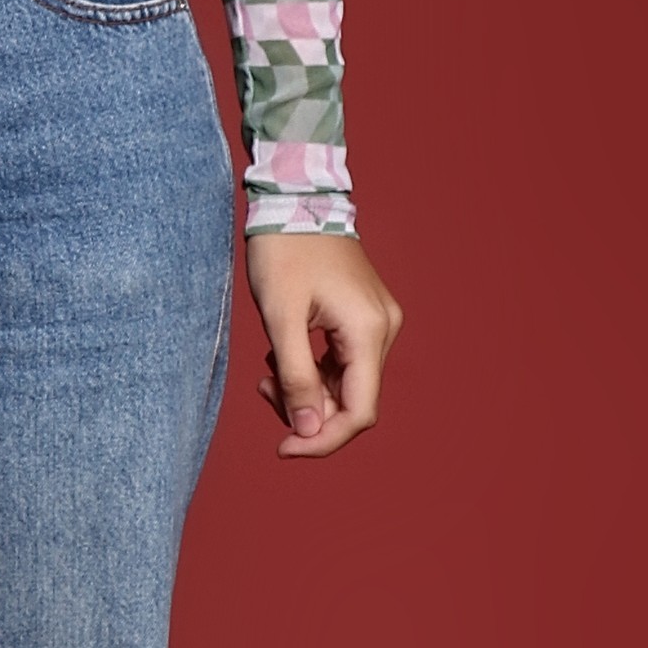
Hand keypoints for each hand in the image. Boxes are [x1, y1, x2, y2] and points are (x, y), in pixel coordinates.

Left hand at [245, 231, 401, 456]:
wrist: (296, 199)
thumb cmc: (284, 252)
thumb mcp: (280, 318)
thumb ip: (295, 377)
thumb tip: (307, 431)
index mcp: (369, 331)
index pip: (359, 412)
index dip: (323, 440)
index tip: (284, 448)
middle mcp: (384, 329)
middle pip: (353, 401)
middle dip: (308, 411)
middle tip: (263, 391)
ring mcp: (377, 321)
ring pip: (346, 384)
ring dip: (307, 391)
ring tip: (266, 376)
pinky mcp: (364, 316)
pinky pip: (343, 362)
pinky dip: (313, 371)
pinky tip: (281, 358)